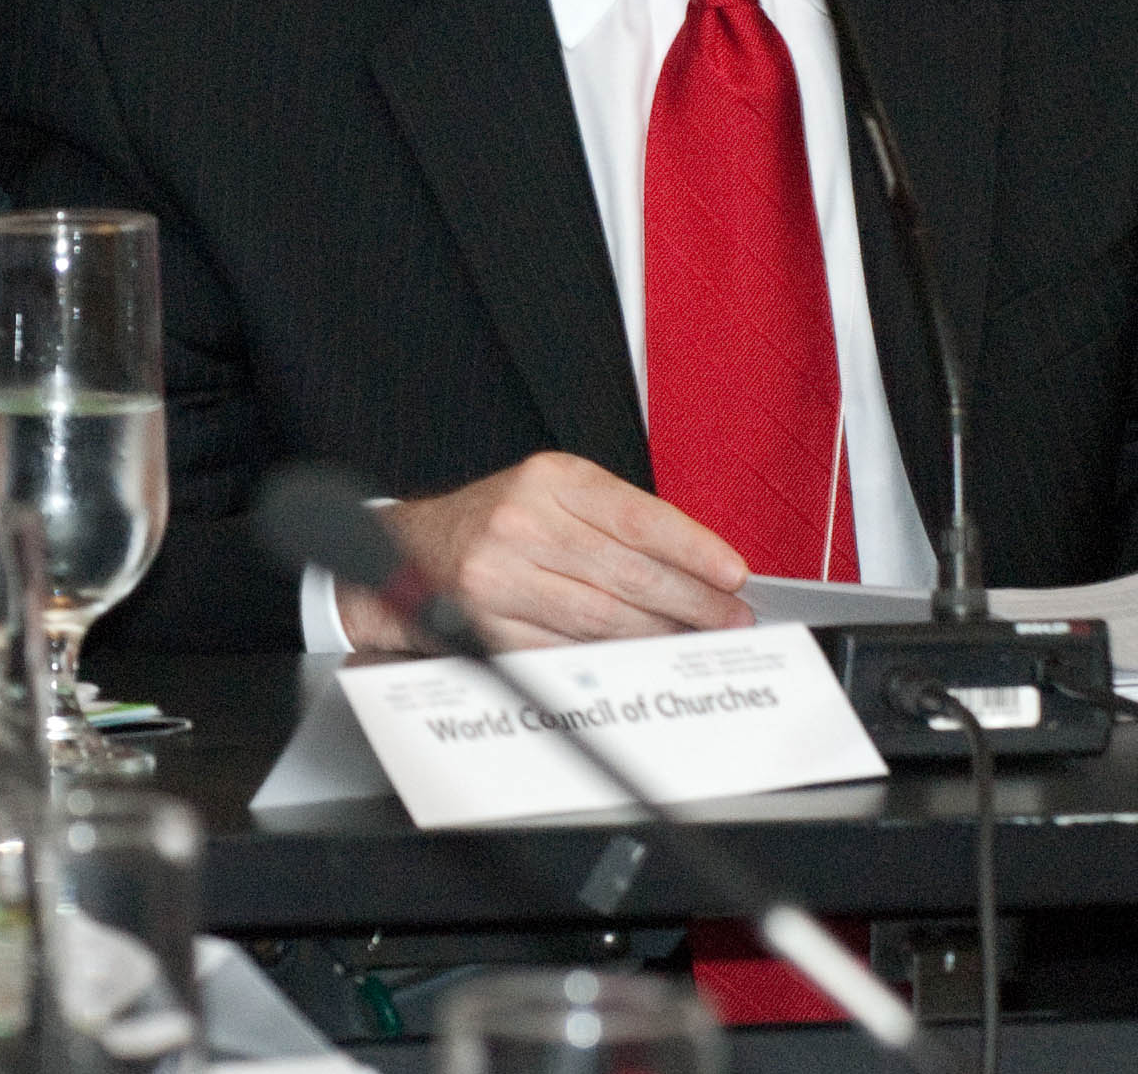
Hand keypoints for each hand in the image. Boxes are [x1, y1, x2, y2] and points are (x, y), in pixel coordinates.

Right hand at [348, 453, 755, 652]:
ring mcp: (500, 577)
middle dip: (691, 602)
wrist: (405, 551)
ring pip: (602, 618)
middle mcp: (522, 522)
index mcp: (549, 478)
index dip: (693, 548)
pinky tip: (639, 658)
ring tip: (694, 640)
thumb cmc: (495, 521)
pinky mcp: (487, 627)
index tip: (732, 573)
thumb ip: (614, 520)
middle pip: (628, 573)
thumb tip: (694, 567)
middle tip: (729, 618)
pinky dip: (610, 659)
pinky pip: (566, 651)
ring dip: (660, 636)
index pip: (638, 516)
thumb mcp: (551, 493)